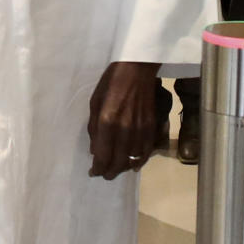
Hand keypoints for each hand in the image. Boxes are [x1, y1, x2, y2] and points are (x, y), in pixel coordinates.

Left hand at [88, 61, 158, 179]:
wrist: (137, 69)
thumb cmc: (111, 82)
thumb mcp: (95, 102)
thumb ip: (94, 128)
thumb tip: (95, 150)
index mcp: (107, 121)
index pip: (102, 155)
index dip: (97, 168)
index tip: (93, 172)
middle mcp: (125, 129)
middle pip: (118, 162)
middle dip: (109, 172)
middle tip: (103, 174)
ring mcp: (140, 129)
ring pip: (132, 159)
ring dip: (123, 167)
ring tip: (116, 169)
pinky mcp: (151, 127)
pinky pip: (146, 151)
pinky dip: (139, 161)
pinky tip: (133, 165)